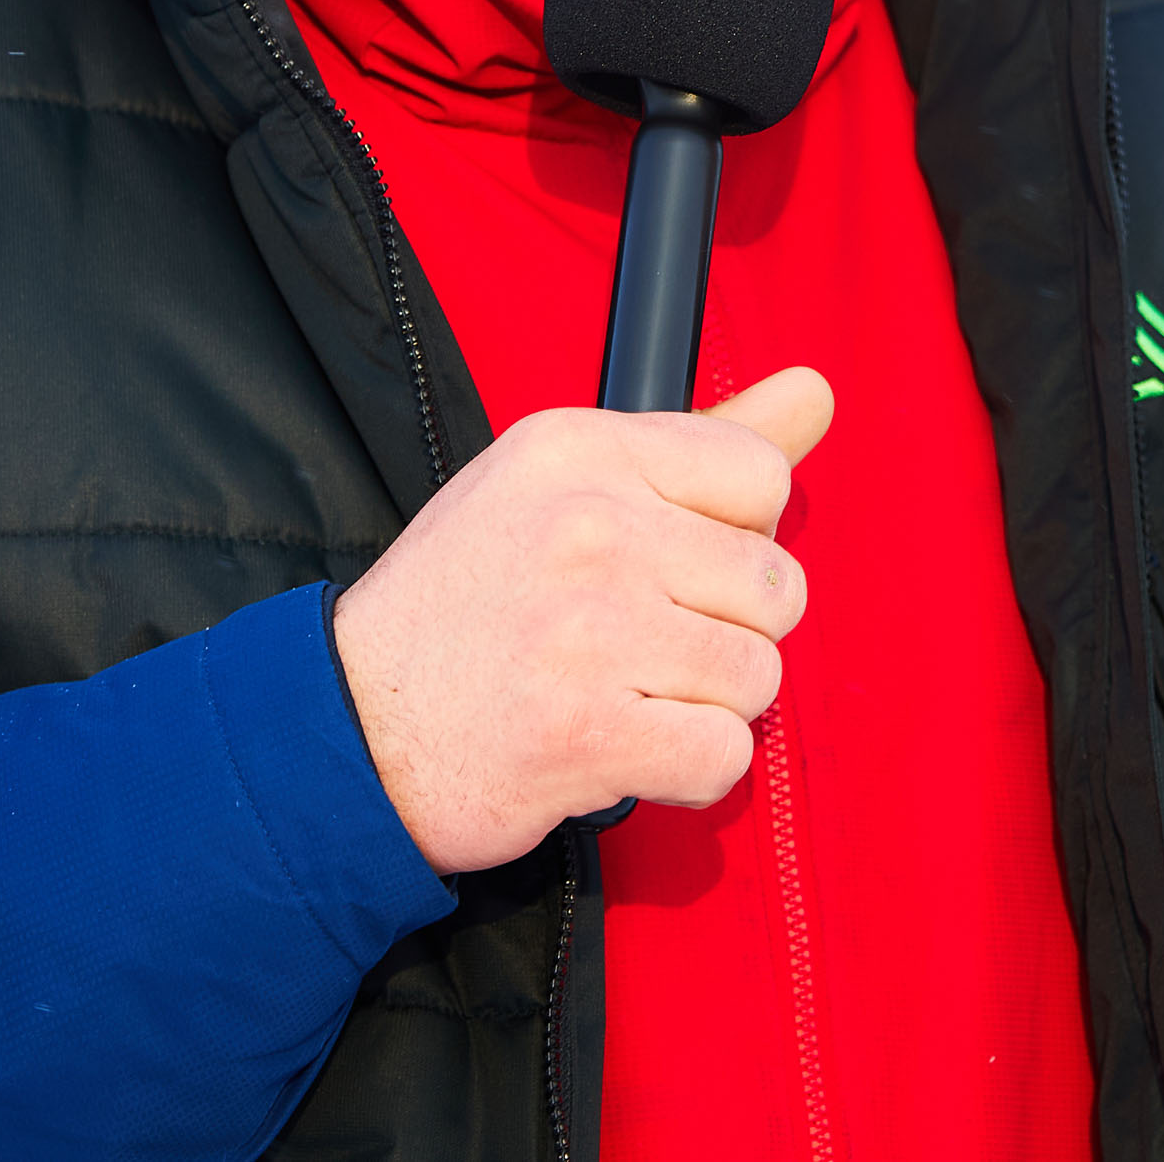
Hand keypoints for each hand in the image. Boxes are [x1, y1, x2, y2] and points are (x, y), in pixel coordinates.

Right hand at [331, 367, 832, 875]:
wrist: (347, 729)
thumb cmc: (466, 602)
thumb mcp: (560, 485)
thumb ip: (701, 443)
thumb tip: (816, 391)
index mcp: (581, 449)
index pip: (759, 477)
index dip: (735, 536)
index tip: (671, 567)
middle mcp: (591, 527)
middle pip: (774, 585)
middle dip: (725, 631)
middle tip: (642, 647)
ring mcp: (592, 632)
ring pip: (759, 675)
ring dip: (705, 705)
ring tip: (626, 696)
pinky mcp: (591, 735)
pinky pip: (725, 756)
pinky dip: (687, 772)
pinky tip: (625, 750)